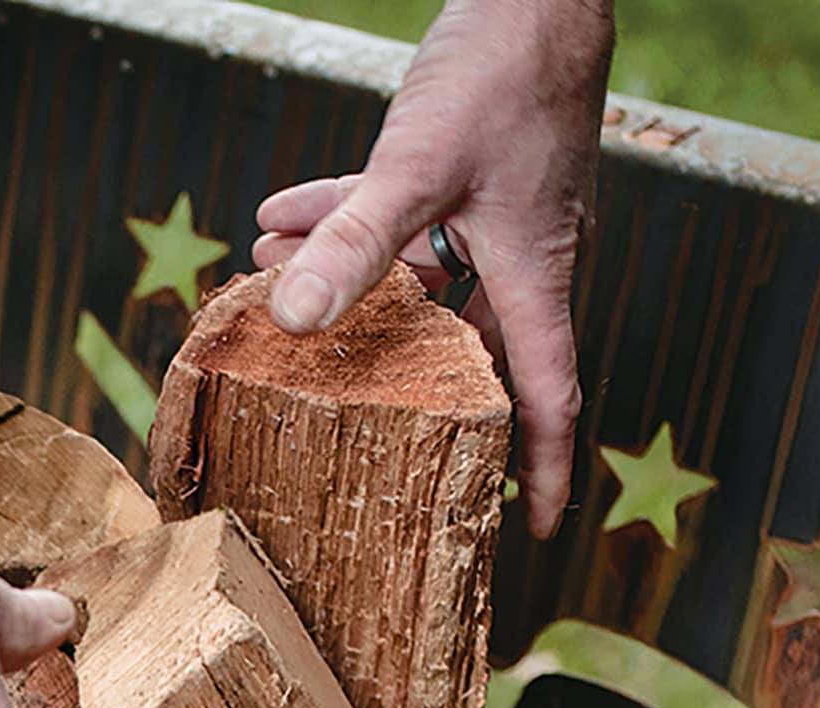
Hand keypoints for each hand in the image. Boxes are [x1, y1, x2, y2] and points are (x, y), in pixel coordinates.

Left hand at [251, 0, 614, 538]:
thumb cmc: (503, 67)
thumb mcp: (417, 165)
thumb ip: (355, 242)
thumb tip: (292, 320)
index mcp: (535, 278)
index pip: (546, 398)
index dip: (538, 469)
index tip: (528, 528)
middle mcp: (526, 258)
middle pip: (470, 350)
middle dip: (405, 384)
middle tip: (356, 426)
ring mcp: (504, 214)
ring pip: (422, 278)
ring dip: (351, 291)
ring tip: (273, 295)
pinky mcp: (479, 169)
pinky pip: (410, 217)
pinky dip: (350, 225)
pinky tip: (280, 220)